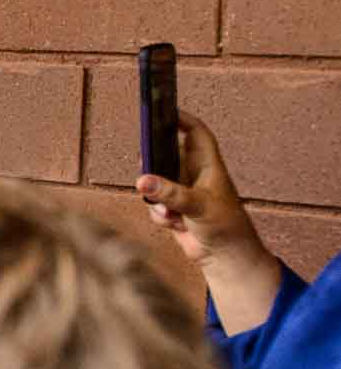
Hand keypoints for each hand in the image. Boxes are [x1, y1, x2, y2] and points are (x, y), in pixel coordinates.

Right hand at [136, 112, 264, 268]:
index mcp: (207, 165)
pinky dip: (160, 215)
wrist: (224, 257)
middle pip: (166, 155)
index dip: (181, 119)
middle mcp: (193, 175)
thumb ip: (169, 193)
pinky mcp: (173, 208)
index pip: (195, 133)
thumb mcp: (197, 206)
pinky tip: (176, 224)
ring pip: (155, 184)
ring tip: (172, 213)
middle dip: (154, 165)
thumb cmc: (225, 225)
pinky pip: (154, 204)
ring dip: (158, 199)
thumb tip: (143, 182)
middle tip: (146, 168)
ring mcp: (182, 192)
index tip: (162, 111)